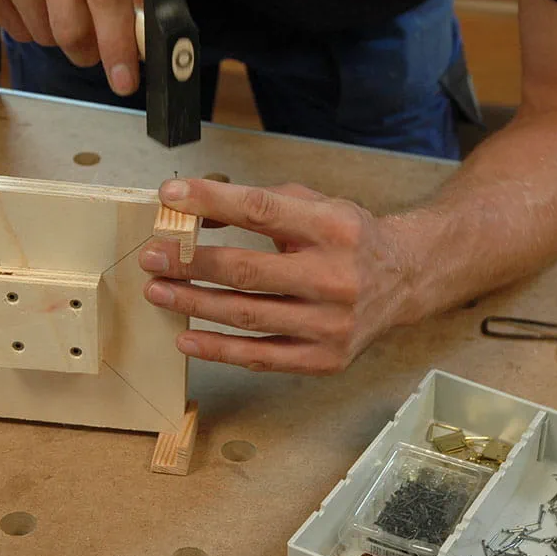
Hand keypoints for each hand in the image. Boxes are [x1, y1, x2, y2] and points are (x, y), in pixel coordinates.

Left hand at [138, 179, 413, 374]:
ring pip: (247, 316)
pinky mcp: (326, 358)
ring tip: (159, 292)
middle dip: (190, 262)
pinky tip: (186, 338)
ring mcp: (331, 323)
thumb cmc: (349, 238)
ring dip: (194, 304)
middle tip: (152, 257)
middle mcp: (335, 276)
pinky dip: (219, 349)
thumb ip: (262, 203)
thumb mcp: (314, 205)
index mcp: (332, 227)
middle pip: (246, 269)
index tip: (169, 197)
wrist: (404, 280)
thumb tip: (196, 211)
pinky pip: (261, 356)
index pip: (261, 210)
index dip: (211, 201)